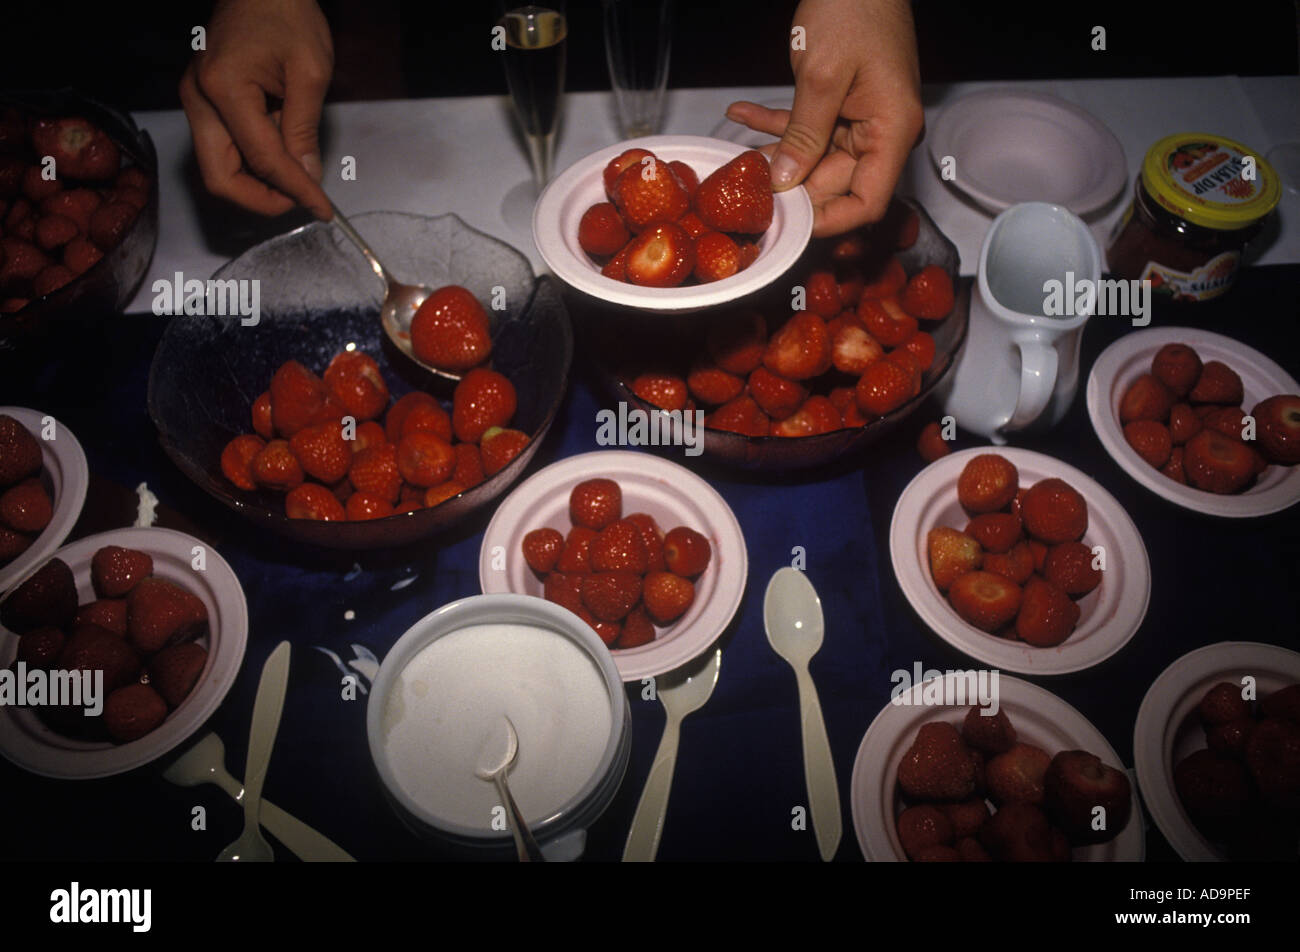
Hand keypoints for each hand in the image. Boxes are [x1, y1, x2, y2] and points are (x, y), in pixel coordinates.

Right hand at [179, 0, 333, 218]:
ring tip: (298, 173)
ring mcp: (195, 101)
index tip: (323, 209)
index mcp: (223, 88)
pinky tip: (283, 152)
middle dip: (264, 199)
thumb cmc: (287, 15)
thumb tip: (308, 177)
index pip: (262, 159)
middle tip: (303, 199)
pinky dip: (253, 163)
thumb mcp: (310, 72)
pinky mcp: (203, 103)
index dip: (295, 190)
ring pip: (219, 169)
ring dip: (259, 183)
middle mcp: (198, 99)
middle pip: (220, 178)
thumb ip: (305, 129)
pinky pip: (224, 149)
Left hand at [725, 0, 922, 236]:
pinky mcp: (842, 105)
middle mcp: (881, 132)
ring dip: (775, 156)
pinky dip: (774, 124)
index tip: (791, 224)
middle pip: (836, 184)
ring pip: (814, 158)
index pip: (868, 202)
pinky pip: (807, 128)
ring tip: (735, 158)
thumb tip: (785, 180)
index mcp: (892, 131)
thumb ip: (803, 133)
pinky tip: (739, 115)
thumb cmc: (854, 7)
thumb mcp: (823, 76)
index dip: (830, 221)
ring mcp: (861, 119)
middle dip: (791, 189)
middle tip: (747, 191)